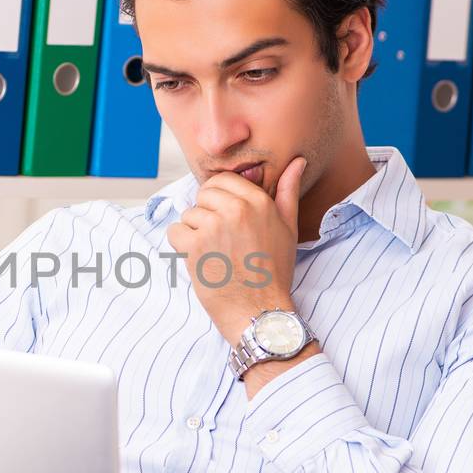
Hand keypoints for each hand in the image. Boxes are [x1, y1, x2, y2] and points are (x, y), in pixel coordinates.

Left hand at [166, 156, 306, 344]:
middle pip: (203, 194)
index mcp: (258, 201)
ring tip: (215, 253)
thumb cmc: (274, 271)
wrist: (259, 310)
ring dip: (195, 232)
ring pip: (188, 214)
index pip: (222, 180)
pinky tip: (201, 260)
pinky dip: (181, 246)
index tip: (226, 220)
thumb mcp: (288, 228)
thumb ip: (288, 192)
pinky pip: (175, 232)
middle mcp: (236, 209)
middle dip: (207, 213)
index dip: (219, 199)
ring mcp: (213, 226)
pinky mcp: (194, 246)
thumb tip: (297, 162)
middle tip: (222, 240)